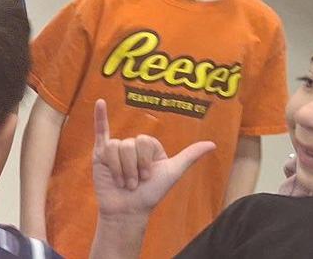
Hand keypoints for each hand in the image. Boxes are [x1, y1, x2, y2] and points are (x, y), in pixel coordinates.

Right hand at [90, 99, 214, 216]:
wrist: (128, 210)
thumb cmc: (150, 194)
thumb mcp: (172, 172)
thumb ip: (190, 156)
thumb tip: (213, 144)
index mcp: (150, 147)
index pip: (144, 141)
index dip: (145, 160)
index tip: (147, 177)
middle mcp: (133, 146)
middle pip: (129, 144)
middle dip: (132, 167)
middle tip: (134, 183)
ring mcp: (116, 149)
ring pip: (114, 147)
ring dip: (119, 169)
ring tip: (122, 182)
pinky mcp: (100, 154)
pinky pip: (100, 131)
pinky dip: (99, 116)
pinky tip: (99, 102)